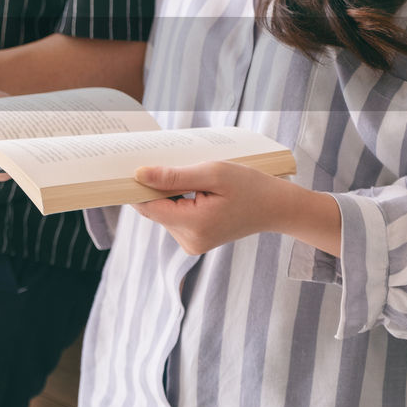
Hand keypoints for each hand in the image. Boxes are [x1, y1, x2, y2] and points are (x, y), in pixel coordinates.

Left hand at [131, 162, 339, 255]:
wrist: (277, 207)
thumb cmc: (250, 186)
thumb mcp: (213, 173)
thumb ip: (174, 176)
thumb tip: (139, 175)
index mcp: (193, 225)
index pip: (147, 206)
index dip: (136, 186)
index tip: (128, 166)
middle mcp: (189, 241)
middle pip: (154, 210)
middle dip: (155, 187)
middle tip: (165, 163)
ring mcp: (192, 244)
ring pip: (163, 212)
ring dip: (168, 193)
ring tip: (191, 178)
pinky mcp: (195, 241)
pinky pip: (174, 217)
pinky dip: (178, 201)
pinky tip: (195, 189)